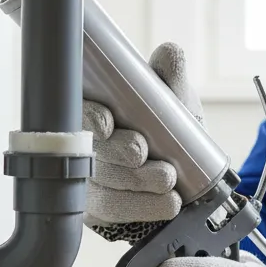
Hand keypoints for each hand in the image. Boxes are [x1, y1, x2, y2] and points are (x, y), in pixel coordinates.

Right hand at [83, 42, 202, 243]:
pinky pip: (117, 212)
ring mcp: (90, 181)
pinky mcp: (101, 210)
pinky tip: (167, 204)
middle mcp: (87, 147)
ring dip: (138, 183)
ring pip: (107, 184)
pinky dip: (145, 207)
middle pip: (93, 151)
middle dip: (119, 152)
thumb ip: (169, 79)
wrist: (184, 173)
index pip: (81, 112)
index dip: (91, 117)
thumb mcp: (173, 101)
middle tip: (142, 152)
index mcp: (98, 112)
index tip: (106, 122)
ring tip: (168, 181)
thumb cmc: (168, 129)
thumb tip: (168, 53)